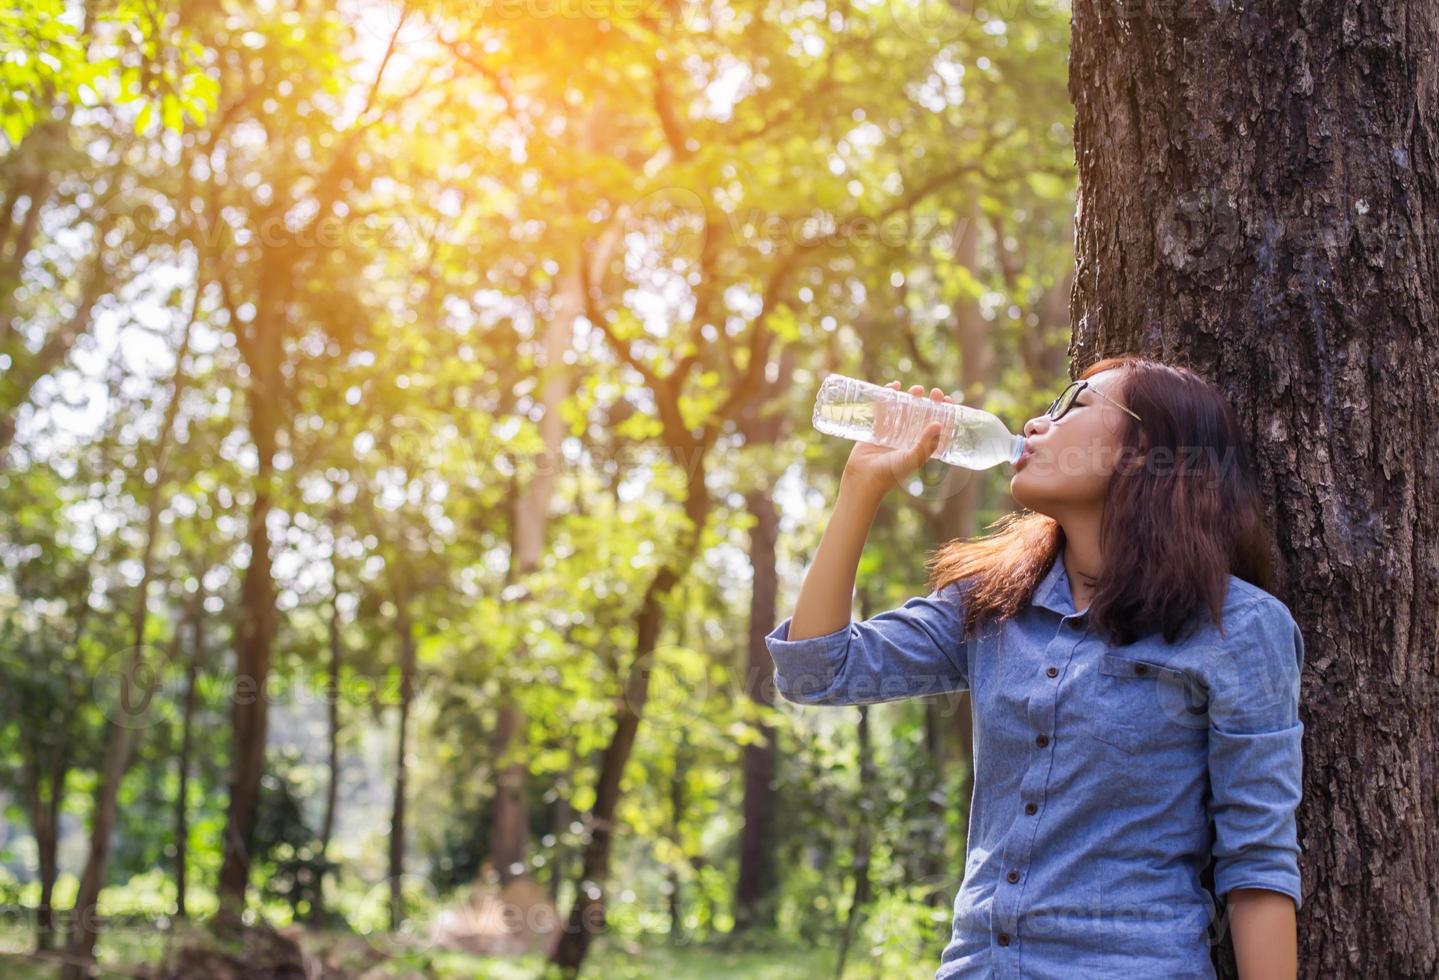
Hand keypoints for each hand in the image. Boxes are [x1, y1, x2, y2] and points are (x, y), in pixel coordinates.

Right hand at [841, 381, 954, 498]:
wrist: (864, 478)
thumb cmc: (890, 473)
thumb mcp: (912, 459)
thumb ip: (925, 443)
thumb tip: (938, 423)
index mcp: (921, 447)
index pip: (937, 427)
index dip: (944, 413)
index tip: (947, 400)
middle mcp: (908, 440)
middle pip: (923, 416)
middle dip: (930, 402)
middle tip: (934, 392)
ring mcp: (892, 434)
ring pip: (905, 410)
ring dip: (911, 398)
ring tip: (916, 389)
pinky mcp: (877, 430)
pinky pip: (884, 410)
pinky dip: (888, 397)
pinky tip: (893, 387)